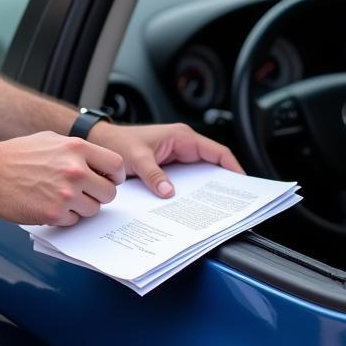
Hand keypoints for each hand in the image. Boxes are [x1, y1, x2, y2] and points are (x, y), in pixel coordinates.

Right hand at [0, 131, 125, 226]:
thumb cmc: (16, 155)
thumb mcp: (50, 140)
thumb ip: (76, 150)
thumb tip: (97, 162)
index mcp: (76, 148)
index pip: (116, 165)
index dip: (114, 176)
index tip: (108, 180)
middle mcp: (75, 170)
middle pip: (109, 193)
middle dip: (98, 195)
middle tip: (83, 193)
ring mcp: (65, 193)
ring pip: (93, 210)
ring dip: (81, 207)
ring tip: (61, 198)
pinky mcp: (54, 213)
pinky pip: (73, 221)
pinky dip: (64, 217)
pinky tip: (48, 204)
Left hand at [88, 121, 243, 197]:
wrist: (102, 144)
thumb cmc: (118, 142)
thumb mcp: (136, 158)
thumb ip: (153, 174)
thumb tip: (170, 192)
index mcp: (182, 137)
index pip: (217, 152)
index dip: (233, 167)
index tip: (243, 184)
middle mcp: (182, 145)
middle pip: (212, 165)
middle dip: (222, 182)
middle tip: (231, 203)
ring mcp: (176, 156)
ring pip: (200, 174)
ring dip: (206, 189)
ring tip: (214, 208)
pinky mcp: (168, 167)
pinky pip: (186, 180)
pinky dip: (190, 191)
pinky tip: (190, 205)